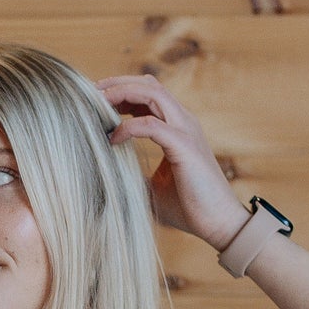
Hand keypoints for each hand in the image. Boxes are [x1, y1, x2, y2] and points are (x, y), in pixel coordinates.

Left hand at [95, 73, 246, 250]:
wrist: (219, 224)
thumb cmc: (189, 208)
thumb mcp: (152, 187)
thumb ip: (133, 174)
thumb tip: (105, 175)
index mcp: (177, 126)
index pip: (148, 93)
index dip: (121, 91)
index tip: (95, 101)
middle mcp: (183, 121)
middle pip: (148, 84)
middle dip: (117, 84)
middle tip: (89, 94)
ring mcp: (185, 131)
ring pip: (151, 92)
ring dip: (121, 94)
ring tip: (96, 104)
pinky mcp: (184, 146)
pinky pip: (151, 125)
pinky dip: (128, 127)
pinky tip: (112, 140)